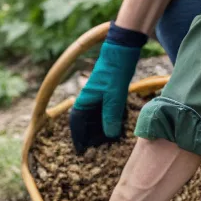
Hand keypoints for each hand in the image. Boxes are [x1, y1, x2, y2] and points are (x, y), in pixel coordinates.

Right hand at [69, 24, 145, 154]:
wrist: (123, 49)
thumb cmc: (115, 71)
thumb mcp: (114, 97)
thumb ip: (111, 117)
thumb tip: (110, 135)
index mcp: (84, 101)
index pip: (76, 123)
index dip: (78, 138)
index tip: (82, 151)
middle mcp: (89, 100)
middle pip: (87, 122)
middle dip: (92, 136)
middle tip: (101, 149)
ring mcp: (99, 96)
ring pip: (97, 117)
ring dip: (103, 128)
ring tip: (111, 141)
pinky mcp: (108, 93)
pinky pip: (107, 110)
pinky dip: (111, 119)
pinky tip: (119, 125)